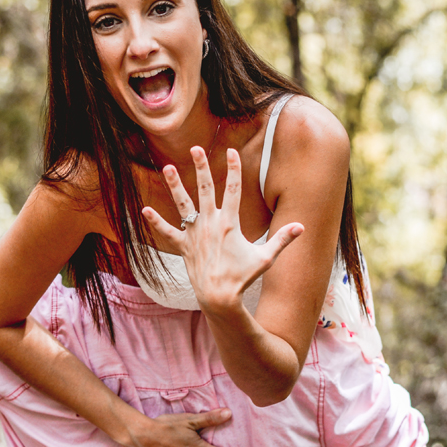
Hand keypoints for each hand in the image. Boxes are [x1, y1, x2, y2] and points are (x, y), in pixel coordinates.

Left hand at [142, 147, 303, 313]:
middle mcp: (210, 224)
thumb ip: (282, 239)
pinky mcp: (183, 247)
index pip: (233, 189)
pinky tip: (144, 210)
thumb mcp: (266, 258)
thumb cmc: (243, 278)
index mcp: (229, 223)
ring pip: (183, 205)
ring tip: (167, 168)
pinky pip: (168, 232)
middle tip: (196, 149)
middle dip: (201, 167)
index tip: (232, 151)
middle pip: (205, 189)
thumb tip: (301, 227)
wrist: (219, 298)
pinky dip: (156, 222)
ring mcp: (194, 234)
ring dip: (175, 185)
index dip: (234, 169)